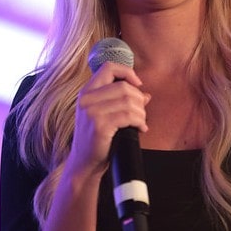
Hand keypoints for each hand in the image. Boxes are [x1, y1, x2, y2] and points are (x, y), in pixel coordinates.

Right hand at [68, 61, 149, 176]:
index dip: (127, 72)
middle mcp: (87, 99)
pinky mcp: (100, 125)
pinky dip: (140, 121)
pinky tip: (141, 128)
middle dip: (138, 99)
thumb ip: (122, 101)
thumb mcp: (105, 115)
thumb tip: (146, 95)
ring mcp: (92, 112)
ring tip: (141, 121)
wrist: (84, 163)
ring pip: (128, 101)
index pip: (108, 67)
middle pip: (123, 86)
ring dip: (141, 112)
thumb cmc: (97, 138)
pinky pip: (128, 116)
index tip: (137, 85)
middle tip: (141, 112)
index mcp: (87, 92)